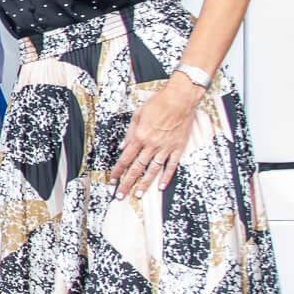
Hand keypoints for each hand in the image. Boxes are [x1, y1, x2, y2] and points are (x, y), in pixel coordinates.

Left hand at [108, 77, 200, 198]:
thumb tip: (124, 147)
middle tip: (121, 195)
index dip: (118, 171)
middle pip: (137, 168)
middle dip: (127, 183)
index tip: (113, 179)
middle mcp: (152, 145)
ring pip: (153, 170)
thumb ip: (130, 133)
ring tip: (138, 194)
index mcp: (140, 136)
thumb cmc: (159, 103)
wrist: (180, 98)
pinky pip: (171, 166)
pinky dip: (166, 177)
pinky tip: (160, 186)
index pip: (125, 159)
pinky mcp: (178, 148)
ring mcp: (166, 148)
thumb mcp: (138, 114)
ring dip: (145, 184)